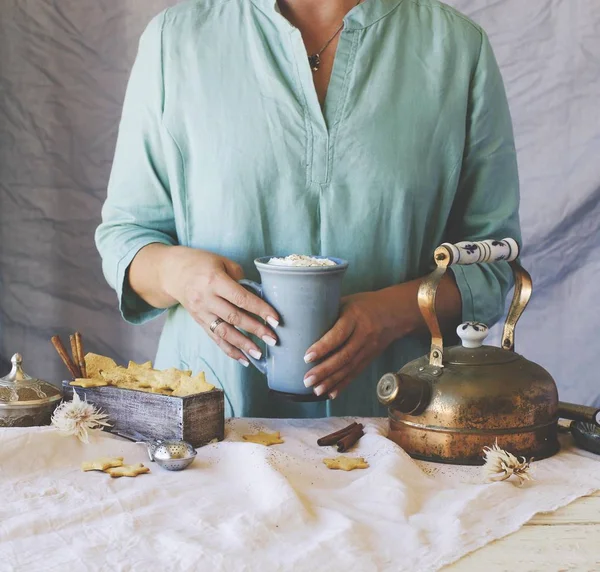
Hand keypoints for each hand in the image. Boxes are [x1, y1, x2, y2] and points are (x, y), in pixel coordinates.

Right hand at [162, 247, 279, 364]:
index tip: (275, 319)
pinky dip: (229, 350)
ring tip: (259, 354)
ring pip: (224, 332)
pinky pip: (215, 338)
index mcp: (214, 280)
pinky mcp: (198, 322)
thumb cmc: (202, 263)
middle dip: (255, 329)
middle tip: (273, 339)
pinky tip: (243, 359)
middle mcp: (206, 298)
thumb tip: (255, 295)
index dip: (260, 309)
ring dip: (243, 344)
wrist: (172, 272)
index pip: (241, 298)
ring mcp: (201, 312)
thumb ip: (240, 277)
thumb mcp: (222, 262)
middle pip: (234, 317)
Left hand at [302, 289, 413, 398]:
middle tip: (306, 380)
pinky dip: (343, 384)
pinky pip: (355, 373)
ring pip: (349, 368)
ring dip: (331, 381)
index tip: (307, 357)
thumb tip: (301, 319)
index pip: (338, 335)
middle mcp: (363, 334)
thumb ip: (328, 311)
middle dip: (324, 370)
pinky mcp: (370, 358)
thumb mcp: (347, 301)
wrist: (395, 313)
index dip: (322, 347)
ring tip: (315, 390)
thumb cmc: (364, 304)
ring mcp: (368, 349)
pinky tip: (331, 393)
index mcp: (355, 317)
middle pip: (343, 356)